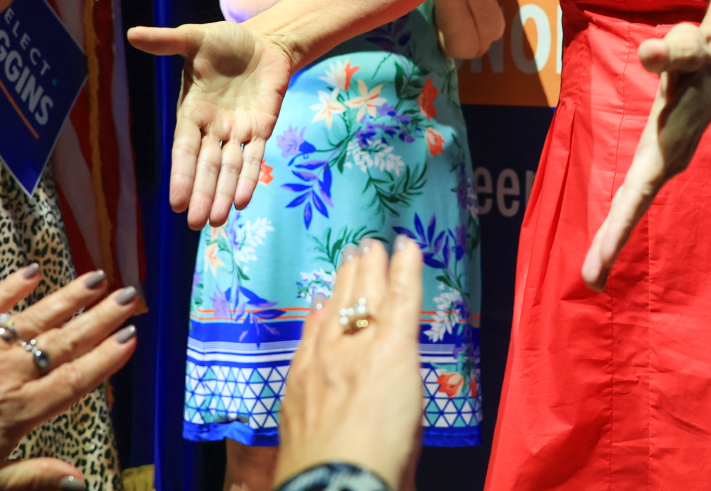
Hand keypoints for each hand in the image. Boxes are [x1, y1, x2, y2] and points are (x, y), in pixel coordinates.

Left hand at [0, 264, 137, 490]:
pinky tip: (32, 272)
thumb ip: (34, 478)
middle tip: (130, 297)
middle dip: (101, 318)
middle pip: (64, 342)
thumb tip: (79, 481)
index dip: (106, 359)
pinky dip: (11, 288)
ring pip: (35, 319)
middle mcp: (5, 375)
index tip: (131, 338)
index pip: (75, 380)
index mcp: (18, 412)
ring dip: (68, 298)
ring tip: (96, 279)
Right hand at [126, 20, 295, 228]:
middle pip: (207, 167)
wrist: (263, 40)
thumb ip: (168, 41)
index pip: (185, 150)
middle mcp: (213, 128)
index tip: (176, 202)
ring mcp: (238, 130)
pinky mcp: (262, 127)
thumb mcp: (194, 38)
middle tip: (196, 225)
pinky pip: (256, 157)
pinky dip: (251, 178)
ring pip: (231, 169)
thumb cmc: (225, 42)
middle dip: (203, 194)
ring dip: (225, 194)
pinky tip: (245, 201)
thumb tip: (134, 33)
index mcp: (192, 113)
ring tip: (218, 222)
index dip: (182, 175)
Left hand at [273, 238, 425, 490]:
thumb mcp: (414, 413)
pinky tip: (318, 306)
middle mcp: (355, 346)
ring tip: (348, 260)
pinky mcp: (296, 379)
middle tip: (371, 243)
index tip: (406, 244)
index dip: (405, 266)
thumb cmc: (387, 458)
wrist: (335, 483)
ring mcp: (321, 360)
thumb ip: (400, 378)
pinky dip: (316, 315)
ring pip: (333, 307)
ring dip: (342, 281)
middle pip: (363, 293)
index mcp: (393, 352)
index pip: (401, 295)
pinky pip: (308, 335)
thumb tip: (389, 365)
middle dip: (370, 265)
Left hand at [580, 22, 710, 289]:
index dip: (622, 223)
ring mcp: (663, 161)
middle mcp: (667, 160)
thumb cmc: (699, 53)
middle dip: (613, 243)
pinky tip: (608, 238)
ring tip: (593, 273)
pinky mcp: (657, 158)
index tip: (605, 255)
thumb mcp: (686, 46)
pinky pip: (635, 194)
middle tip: (590, 279)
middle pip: (635, 206)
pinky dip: (620, 218)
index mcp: (669, 143)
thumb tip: (649, 51)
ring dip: (614, 237)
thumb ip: (668, 51)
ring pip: (633, 204)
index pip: (641, 189)